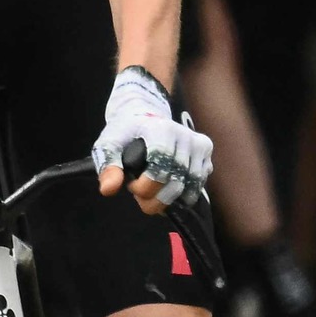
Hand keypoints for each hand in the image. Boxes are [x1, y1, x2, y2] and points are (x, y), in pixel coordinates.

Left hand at [93, 68, 211, 212]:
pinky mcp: (207, 152)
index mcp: (161, 130)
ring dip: (170, 199)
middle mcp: (185, 135)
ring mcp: (199, 144)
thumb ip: (108, 167)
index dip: (145, 186)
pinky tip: (168, 192)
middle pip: (176, 180)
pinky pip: (199, 183)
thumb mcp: (109, 146)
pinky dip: (184, 195)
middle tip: (140, 195)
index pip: (160, 168)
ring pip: (190, 186)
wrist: (144, 117)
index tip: (131, 187)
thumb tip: (108, 190)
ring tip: (153, 194)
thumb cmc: (125, 133)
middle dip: (156, 197)